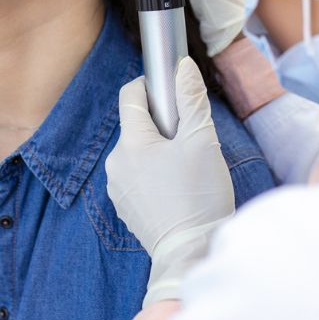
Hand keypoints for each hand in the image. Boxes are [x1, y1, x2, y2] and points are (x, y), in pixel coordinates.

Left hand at [106, 57, 234, 305]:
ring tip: (186, 170)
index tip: (172, 93)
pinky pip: (137, 177)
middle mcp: (115, 163)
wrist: (191, 253)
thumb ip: (191, 99)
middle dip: (162, 126)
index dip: (151, 86)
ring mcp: (117, 188)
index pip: (130, 96)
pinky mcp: (124, 208)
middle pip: (137, 126)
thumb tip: (183, 66)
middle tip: (189, 141)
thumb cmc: (199, 195)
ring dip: (158, 151)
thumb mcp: (202, 141)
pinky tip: (176, 189)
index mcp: (131, 143)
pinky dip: (154, 174)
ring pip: (138, 152)